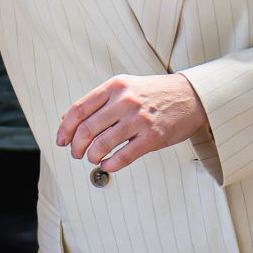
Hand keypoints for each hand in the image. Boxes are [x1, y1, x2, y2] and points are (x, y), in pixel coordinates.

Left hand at [57, 73, 206, 173]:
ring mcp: (138, 120)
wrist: (191, 96)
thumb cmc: (154, 93)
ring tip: (92, 158)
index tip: (61, 140)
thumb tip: (67, 119)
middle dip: (76, 146)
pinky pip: (123, 156)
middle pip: (87, 129)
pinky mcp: (152, 137)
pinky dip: (110, 164)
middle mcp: (124, 101)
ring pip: (102, 144)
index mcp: (114, 87)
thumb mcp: (124, 86)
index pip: (78, 109)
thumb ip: (98, 101)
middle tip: (76, 153)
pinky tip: (107, 165)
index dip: (65, 128)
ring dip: (91, 156)